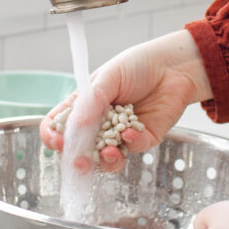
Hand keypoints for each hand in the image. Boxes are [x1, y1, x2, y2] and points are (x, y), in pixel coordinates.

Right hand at [39, 30, 212, 171]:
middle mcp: (99, 123)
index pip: (60, 126)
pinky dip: (130, 143)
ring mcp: (120, 134)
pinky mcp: (142, 139)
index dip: (54, 136)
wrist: (173, 66)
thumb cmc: (137, 65)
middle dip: (79, 159)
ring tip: (110, 153)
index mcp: (84, 105)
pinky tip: (131, 132)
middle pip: (80, 149)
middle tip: (80, 162)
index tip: (58, 142)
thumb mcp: (108, 77)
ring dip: (105, 160)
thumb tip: (76, 126)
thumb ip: (91, 101)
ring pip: (106, 158)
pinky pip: (132, 149)